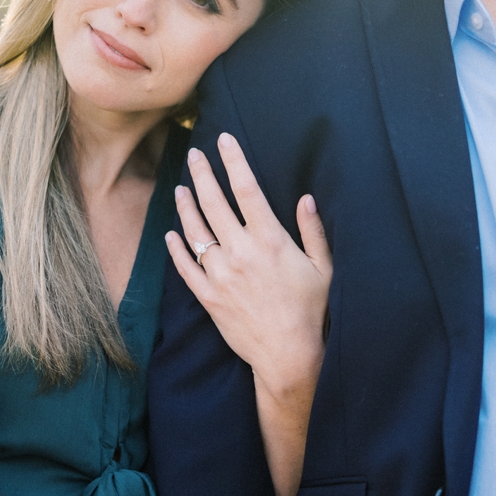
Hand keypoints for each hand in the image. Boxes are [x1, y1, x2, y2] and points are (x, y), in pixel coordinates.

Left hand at [164, 133, 332, 399]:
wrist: (289, 355)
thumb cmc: (311, 311)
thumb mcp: (323, 268)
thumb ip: (313, 231)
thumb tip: (306, 199)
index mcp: (270, 240)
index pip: (247, 189)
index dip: (234, 160)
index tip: (224, 139)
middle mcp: (241, 252)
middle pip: (214, 202)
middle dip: (202, 174)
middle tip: (194, 155)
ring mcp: (220, 274)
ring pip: (195, 230)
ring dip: (186, 205)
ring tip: (181, 187)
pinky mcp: (208, 296)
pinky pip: (185, 266)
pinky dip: (176, 247)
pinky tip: (171, 233)